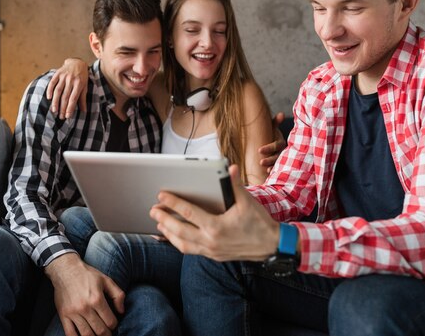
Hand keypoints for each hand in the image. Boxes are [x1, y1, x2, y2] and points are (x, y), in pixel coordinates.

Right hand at [45, 253, 124, 335]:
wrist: (66, 269)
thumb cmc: (87, 274)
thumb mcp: (106, 280)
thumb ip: (118, 295)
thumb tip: (121, 311)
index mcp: (97, 299)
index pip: (110, 321)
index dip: (114, 325)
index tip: (113, 324)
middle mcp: (85, 307)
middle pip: (100, 330)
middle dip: (106, 334)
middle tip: (107, 332)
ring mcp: (73, 313)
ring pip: (86, 335)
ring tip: (98, 334)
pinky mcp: (63, 315)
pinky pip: (70, 334)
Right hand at [46, 58, 88, 119]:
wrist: (77, 62)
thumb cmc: (82, 77)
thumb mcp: (85, 86)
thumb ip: (83, 98)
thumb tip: (84, 111)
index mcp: (79, 84)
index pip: (73, 98)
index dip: (70, 108)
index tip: (68, 116)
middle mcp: (71, 80)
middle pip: (65, 96)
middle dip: (63, 107)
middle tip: (61, 117)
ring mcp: (64, 76)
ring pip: (58, 90)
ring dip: (55, 101)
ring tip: (54, 110)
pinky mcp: (58, 73)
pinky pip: (52, 82)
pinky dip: (49, 90)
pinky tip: (48, 98)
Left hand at [150, 165, 279, 261]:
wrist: (272, 246)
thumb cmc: (260, 223)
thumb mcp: (247, 202)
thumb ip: (235, 185)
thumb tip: (230, 168)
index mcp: (217, 227)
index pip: (189, 213)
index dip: (173, 203)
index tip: (161, 195)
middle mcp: (211, 241)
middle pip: (179, 231)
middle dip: (164, 219)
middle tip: (153, 210)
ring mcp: (211, 251)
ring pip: (182, 244)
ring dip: (168, 234)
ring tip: (159, 224)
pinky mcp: (214, 256)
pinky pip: (191, 251)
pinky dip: (180, 243)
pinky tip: (175, 237)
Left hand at [258, 111, 287, 171]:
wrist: (269, 141)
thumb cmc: (270, 134)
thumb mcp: (272, 128)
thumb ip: (275, 122)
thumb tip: (281, 114)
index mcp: (280, 142)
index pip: (276, 145)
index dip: (268, 148)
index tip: (259, 150)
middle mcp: (282, 151)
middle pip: (277, 156)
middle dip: (269, 159)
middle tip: (260, 162)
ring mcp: (281, 159)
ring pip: (277, 163)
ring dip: (272, 166)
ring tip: (265, 169)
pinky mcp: (278, 165)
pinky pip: (277, 169)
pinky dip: (273, 171)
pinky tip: (268, 173)